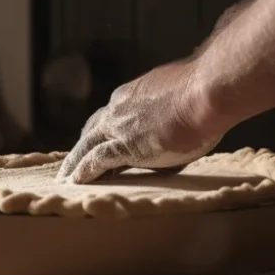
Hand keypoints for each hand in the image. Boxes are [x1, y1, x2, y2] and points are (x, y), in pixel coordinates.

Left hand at [56, 60, 224, 183]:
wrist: (207, 92)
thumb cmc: (206, 94)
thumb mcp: (184, 102)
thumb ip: (173, 114)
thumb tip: (181, 127)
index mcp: (135, 95)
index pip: (112, 115)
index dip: (103, 130)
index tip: (99, 141)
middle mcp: (121, 108)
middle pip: (93, 129)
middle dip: (83, 146)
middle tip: (74, 162)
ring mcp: (120, 126)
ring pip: (87, 145)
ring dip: (75, 163)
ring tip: (67, 178)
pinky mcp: (124, 145)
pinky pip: (96, 160)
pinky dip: (85, 171)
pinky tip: (77, 182)